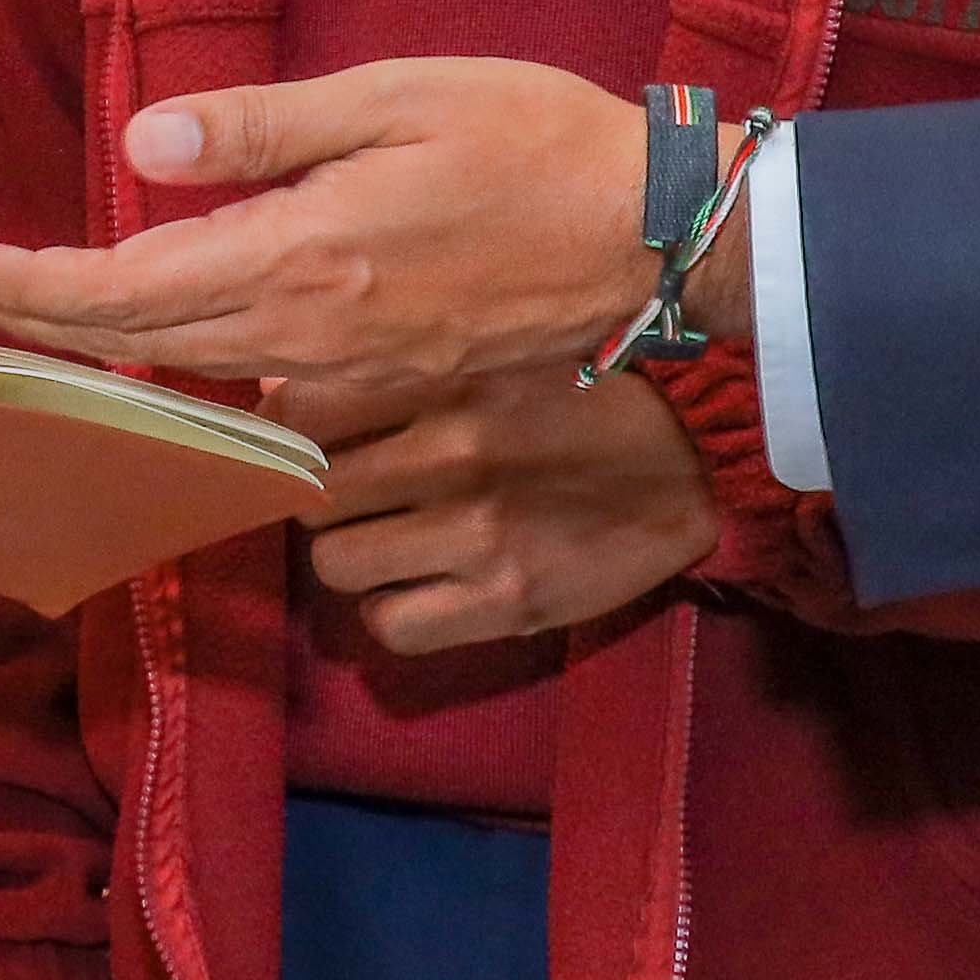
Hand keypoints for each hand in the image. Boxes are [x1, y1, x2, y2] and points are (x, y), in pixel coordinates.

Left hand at [0, 58, 681, 413]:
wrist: (660, 242)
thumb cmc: (536, 147)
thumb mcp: (397, 98)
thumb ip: (265, 129)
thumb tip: (143, 150)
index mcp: (300, 260)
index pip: (122, 289)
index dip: (22, 287)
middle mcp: (309, 344)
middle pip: (136, 346)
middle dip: (34, 320)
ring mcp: (349, 385)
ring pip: (194, 378)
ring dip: (105, 349)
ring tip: (29, 308)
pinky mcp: (387, 398)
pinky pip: (257, 399)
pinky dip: (188, 370)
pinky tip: (163, 340)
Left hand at [292, 354, 719, 654]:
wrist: (696, 458)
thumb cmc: (581, 395)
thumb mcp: (490, 353)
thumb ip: (395, 369)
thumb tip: (283, 384)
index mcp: (445, 379)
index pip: (298, 411)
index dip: (283, 434)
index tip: (300, 443)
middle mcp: (453, 453)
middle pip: (308, 494)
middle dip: (319, 497)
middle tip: (356, 495)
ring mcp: (479, 534)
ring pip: (334, 564)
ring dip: (353, 555)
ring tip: (393, 539)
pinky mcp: (508, 602)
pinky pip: (390, 626)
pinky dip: (395, 611)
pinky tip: (426, 586)